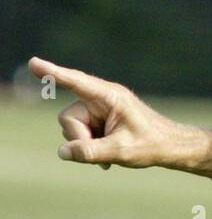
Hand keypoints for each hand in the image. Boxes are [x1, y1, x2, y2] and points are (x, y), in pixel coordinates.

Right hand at [26, 56, 211, 174]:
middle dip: (80, 138)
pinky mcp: (99, 118)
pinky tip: (108, 155)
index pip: (76, 83)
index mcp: (110, 97)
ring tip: (112, 150)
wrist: (170, 147)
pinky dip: (90, 146)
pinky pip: (79, 133)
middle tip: (105, 152)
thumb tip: (63, 152)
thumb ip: (90, 152)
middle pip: (68, 118)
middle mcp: (102, 98)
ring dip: (87, 143)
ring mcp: (99, 108)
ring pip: (72, 127)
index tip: (34, 63)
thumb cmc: (152, 145)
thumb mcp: (121, 151)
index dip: (53, 74)